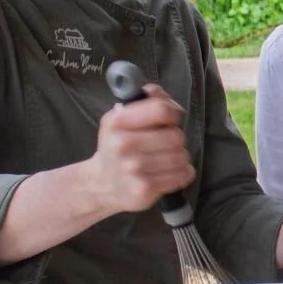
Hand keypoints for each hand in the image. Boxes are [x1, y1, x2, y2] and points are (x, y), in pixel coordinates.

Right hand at [88, 84, 195, 213]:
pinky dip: (182, 173)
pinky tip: (168, 173)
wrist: (100, 184)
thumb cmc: (118, 146)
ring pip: (182, 156)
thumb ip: (147, 101)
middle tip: (164, 145)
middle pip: (176, 136)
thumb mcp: (122, 117)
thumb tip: (160, 94)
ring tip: (165, 159)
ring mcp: (133, 168)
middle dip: (175, 139)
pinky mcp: (144, 189)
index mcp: (117, 122)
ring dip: (179, 157)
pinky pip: (182, 174)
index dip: (173, 114)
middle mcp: (123, 144)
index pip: (162, 110)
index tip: (168, 121)